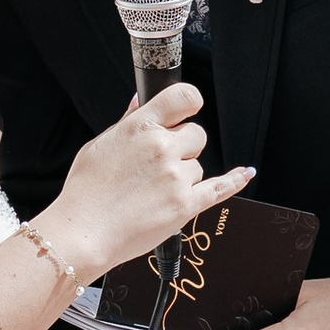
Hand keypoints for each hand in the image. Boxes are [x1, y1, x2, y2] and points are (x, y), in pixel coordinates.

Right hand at [45, 83, 252, 283]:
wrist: (84, 232)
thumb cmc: (86, 192)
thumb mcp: (100, 146)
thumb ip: (127, 122)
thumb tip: (140, 101)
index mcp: (140, 127)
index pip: (182, 97)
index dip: (188, 103)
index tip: (187, 110)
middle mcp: (163, 148)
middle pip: (196, 135)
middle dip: (183, 146)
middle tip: (158, 165)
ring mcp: (177, 177)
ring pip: (198, 167)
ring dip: (184, 175)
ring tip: (152, 192)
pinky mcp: (186, 205)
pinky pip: (220, 188)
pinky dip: (235, 181)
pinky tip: (245, 174)